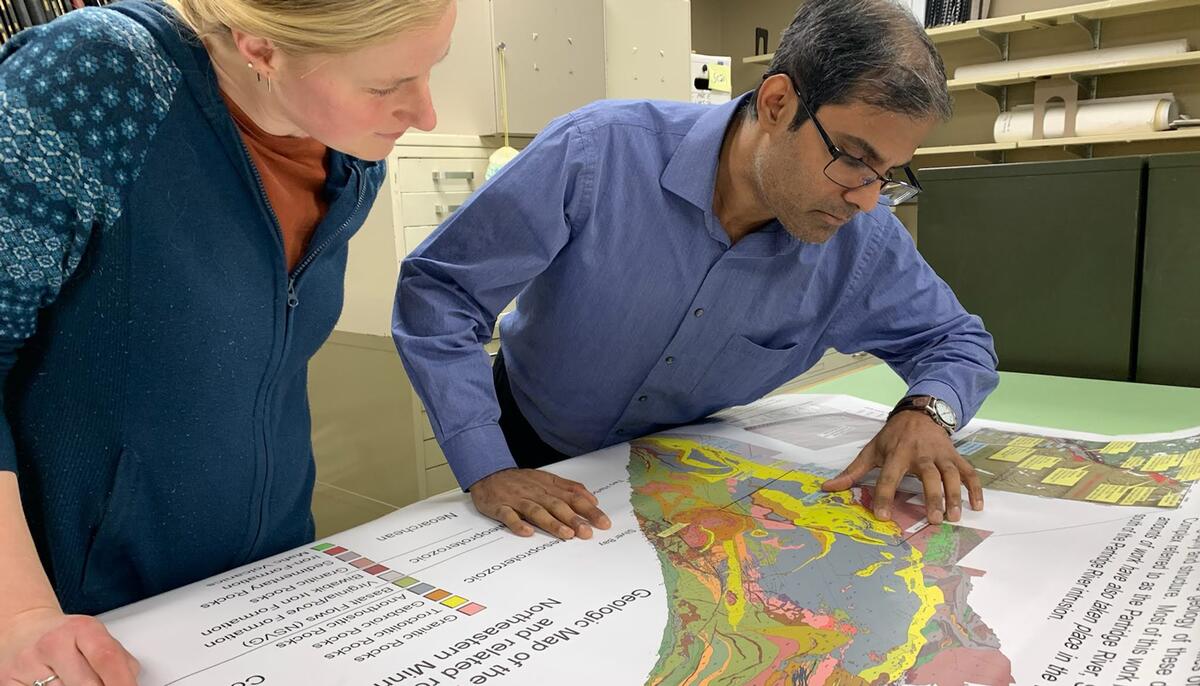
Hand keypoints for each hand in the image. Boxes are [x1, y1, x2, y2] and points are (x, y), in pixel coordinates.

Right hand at [0, 607, 139, 685]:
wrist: (25, 630)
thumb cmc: (66, 636)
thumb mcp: (96, 637)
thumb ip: (118, 659)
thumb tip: (131, 680)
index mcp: (81, 629)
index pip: (107, 659)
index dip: (122, 682)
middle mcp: (52, 645)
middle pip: (87, 685)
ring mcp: (28, 665)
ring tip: (74, 681)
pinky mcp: (10, 683)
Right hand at [470, 468, 611, 539]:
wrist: (487, 472)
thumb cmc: (520, 480)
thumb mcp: (547, 478)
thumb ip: (569, 488)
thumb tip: (592, 499)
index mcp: (548, 486)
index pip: (573, 498)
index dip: (589, 510)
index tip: (603, 523)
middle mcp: (536, 493)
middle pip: (558, 505)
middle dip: (574, 519)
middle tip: (588, 532)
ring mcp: (517, 500)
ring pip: (537, 511)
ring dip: (552, 523)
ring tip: (567, 534)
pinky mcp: (500, 507)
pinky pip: (509, 516)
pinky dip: (517, 524)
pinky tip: (527, 532)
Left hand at [821, 411, 982, 523]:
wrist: (919, 413)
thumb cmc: (893, 436)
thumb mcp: (872, 450)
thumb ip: (852, 472)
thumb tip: (827, 488)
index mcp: (897, 453)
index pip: (889, 477)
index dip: (884, 496)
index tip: (882, 516)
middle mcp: (921, 454)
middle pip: (929, 477)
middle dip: (933, 498)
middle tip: (935, 520)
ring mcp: (941, 455)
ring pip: (952, 475)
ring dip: (955, 496)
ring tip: (954, 517)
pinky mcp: (955, 456)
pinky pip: (969, 472)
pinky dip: (975, 488)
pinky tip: (977, 506)